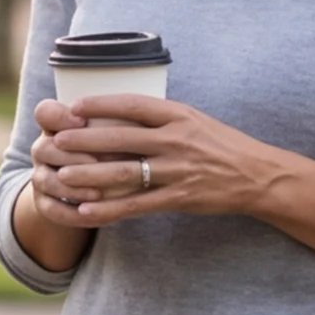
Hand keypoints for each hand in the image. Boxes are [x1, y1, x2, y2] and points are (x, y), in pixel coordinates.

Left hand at [28, 95, 284, 222]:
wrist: (258, 175)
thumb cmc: (221, 145)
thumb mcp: (193, 119)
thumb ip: (160, 116)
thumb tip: (119, 110)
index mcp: (179, 115)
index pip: (133, 104)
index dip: (100, 104)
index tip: (73, 107)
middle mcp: (176, 140)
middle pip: (122, 137)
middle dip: (84, 139)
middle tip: (55, 141)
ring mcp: (178, 170)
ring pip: (125, 171)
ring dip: (90, 174)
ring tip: (62, 176)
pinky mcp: (180, 197)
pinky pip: (137, 204)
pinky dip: (110, 207)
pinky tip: (86, 210)